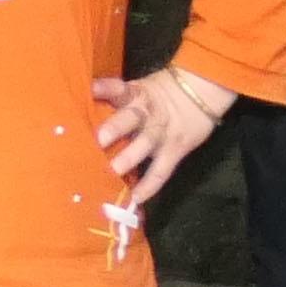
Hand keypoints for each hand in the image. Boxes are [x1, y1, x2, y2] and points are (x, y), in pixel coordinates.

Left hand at [92, 66, 231, 197]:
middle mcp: (148, 112)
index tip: (88, 91)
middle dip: (116, 128)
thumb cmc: (163, 92)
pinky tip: (136, 198)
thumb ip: (117, 99)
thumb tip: (82, 108)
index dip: (104, 88)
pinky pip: (162, 169)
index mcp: (137, 94)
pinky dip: (150, 185)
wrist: (203, 91)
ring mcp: (162, 132)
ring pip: (146, 143)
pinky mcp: (175, 149)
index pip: (119, 89)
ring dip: (130, 157)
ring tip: (113, 171)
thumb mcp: (141, 88)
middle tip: (99, 140)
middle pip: (132, 117)